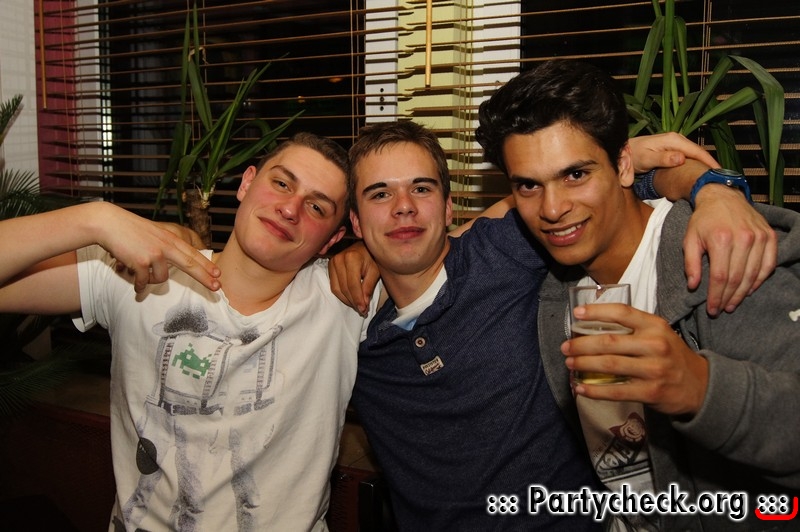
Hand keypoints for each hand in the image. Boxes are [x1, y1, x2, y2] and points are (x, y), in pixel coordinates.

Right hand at [94, 204, 219, 292]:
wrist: (108, 223)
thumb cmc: (129, 230)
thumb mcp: (153, 233)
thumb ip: (165, 246)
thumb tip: (170, 265)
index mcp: (169, 238)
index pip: (192, 253)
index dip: (206, 264)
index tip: (218, 273)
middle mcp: (165, 245)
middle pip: (190, 264)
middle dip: (205, 277)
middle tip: (217, 287)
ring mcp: (154, 253)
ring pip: (161, 278)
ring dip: (150, 281)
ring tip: (140, 275)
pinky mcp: (140, 262)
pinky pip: (143, 282)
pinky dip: (138, 284)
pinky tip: (134, 282)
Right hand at [329, 241, 379, 315]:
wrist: (364, 246)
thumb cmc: (372, 257)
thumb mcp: (375, 271)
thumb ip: (368, 287)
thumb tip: (363, 304)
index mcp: (351, 258)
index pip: (352, 285)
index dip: (357, 299)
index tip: (364, 310)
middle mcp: (339, 260)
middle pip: (344, 288)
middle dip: (353, 302)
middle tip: (362, 311)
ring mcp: (332, 262)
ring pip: (337, 289)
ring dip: (347, 300)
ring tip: (357, 307)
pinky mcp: (329, 266)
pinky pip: (334, 286)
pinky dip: (342, 295)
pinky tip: (351, 299)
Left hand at [562, 303, 708, 416]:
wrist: (699, 385)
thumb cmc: (670, 355)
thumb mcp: (659, 333)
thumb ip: (633, 327)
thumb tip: (592, 325)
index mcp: (655, 326)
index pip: (622, 313)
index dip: (597, 312)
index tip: (576, 314)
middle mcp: (655, 345)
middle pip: (609, 342)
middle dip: (581, 344)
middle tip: (566, 347)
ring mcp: (654, 370)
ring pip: (610, 365)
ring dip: (584, 364)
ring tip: (570, 364)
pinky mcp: (651, 392)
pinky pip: (616, 391)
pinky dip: (595, 391)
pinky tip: (580, 388)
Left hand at [629, 132, 718, 172]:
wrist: (624, 152)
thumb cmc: (633, 155)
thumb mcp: (647, 158)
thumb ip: (663, 158)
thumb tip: (681, 158)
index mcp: (674, 140)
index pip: (697, 151)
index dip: (709, 162)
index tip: (719, 174)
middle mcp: (677, 140)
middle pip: (699, 153)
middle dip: (710, 164)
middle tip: (720, 179)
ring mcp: (676, 144)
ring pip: (695, 156)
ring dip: (704, 165)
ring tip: (713, 177)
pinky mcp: (673, 150)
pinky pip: (689, 157)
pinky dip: (696, 164)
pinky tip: (699, 173)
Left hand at [686, 185, 776, 314]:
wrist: (722, 196)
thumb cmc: (703, 220)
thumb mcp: (689, 239)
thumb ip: (690, 263)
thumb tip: (693, 286)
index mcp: (721, 240)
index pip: (720, 277)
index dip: (716, 296)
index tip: (712, 309)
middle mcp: (743, 238)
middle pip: (738, 278)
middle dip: (729, 298)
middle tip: (722, 310)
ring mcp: (759, 237)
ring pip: (754, 274)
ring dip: (744, 293)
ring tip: (733, 304)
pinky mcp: (769, 236)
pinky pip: (768, 264)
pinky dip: (760, 280)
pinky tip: (750, 289)